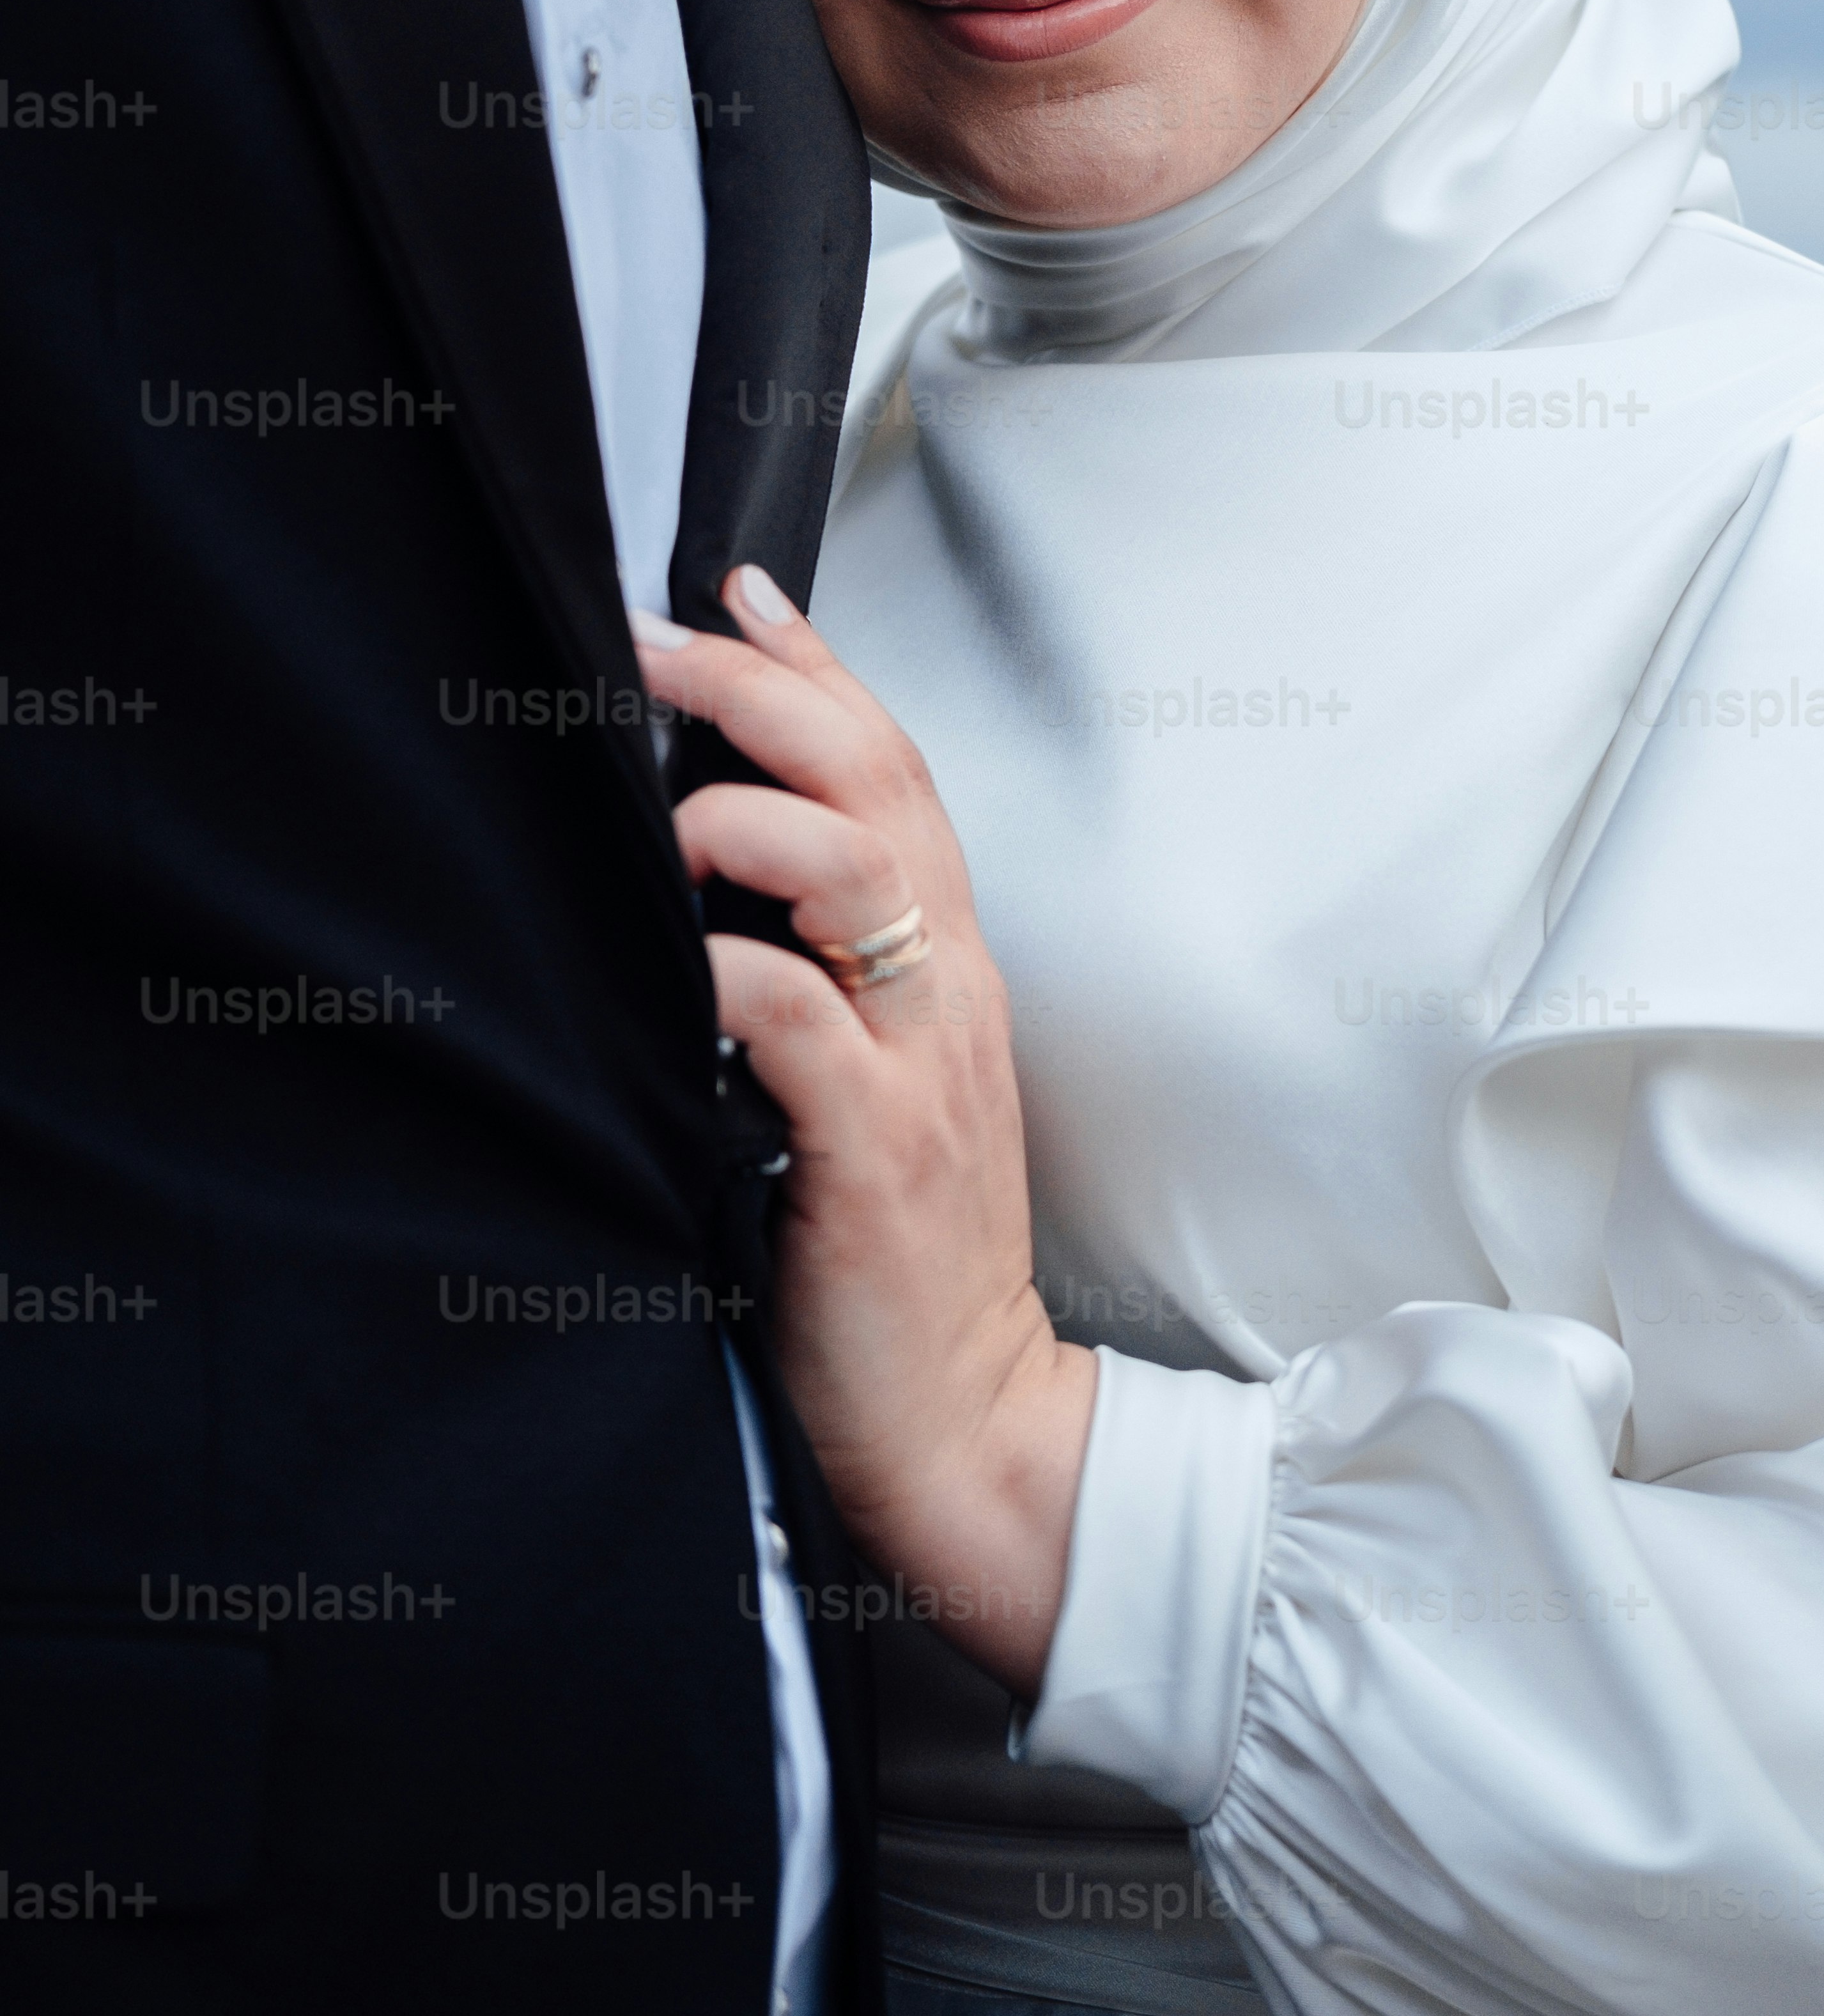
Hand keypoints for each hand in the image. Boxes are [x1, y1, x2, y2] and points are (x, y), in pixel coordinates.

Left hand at [629, 568, 1093, 1698]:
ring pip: (859, 874)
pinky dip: (726, 971)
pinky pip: (795, 1019)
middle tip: (662, 641)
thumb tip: (717, 878)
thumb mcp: (879, 1087)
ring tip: (670, 813)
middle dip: (769, 693)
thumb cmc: (902, 1263)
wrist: (969, 1422)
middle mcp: (948, 996)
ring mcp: (920, 1067)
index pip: (896, 775)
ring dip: (750, 817)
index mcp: (948, 974)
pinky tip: (673, 960)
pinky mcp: (873, 1150)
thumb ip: (826, 978)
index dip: (819, 670)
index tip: (738, 593)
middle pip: (882, 787)